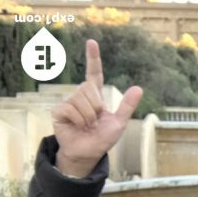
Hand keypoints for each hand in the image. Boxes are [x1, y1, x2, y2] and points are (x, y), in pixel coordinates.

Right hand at [52, 39, 142, 177]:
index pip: (94, 74)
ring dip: (89, 115)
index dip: (93, 58)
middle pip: (88, 87)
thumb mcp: (119, 122)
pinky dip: (79, 120)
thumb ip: (127, 105)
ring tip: (87, 125)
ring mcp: (68, 102)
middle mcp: (80, 96)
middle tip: (95, 120)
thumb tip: (138, 88)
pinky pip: (71, 108)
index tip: (91, 42)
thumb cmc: (102, 138)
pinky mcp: (59, 111)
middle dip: (96, 106)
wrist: (88, 153)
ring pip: (81, 98)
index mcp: (95, 96)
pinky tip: (78, 126)